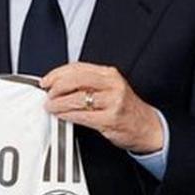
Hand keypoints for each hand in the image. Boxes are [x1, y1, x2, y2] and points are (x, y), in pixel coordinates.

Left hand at [40, 62, 162, 154]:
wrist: (147, 127)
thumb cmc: (124, 108)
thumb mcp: (109, 88)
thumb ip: (87, 83)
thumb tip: (58, 83)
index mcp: (109, 74)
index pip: (78, 68)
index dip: (57, 74)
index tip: (46, 81)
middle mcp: (112, 85)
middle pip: (76, 80)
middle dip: (56, 87)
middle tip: (48, 94)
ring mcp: (112, 102)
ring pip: (77, 98)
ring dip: (59, 104)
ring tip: (51, 107)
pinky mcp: (110, 119)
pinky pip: (82, 116)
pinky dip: (68, 115)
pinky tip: (62, 115)